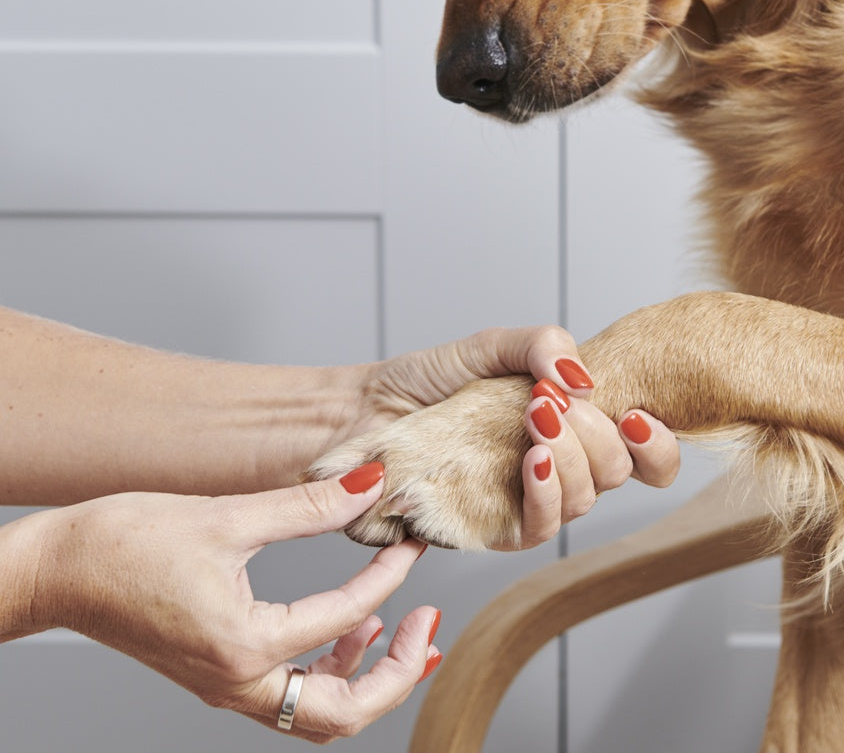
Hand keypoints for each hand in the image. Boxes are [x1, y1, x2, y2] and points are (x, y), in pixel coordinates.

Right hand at [27, 466, 438, 741]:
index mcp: (243, 645)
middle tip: (427, 622)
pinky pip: (290, 693)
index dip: (390, 575)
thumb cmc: (127, 543)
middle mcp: (236, 681)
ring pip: (316, 713)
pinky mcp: (218, 672)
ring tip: (400, 628)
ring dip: (368, 677)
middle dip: (397, 673)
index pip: (344, 616)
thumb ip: (309, 505)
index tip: (413, 543)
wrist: (61, 569)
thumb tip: (369, 483)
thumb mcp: (229, 515)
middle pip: (340, 712)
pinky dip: (329, 666)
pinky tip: (349, 627)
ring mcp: (226, 684)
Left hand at [343, 325, 680, 549]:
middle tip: (549, 401)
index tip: (635, 415)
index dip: (657, 444)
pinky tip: (533, 461)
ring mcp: (528, 500)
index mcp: (571, 425)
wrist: (366, 413)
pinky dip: (546, 494)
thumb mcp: (492, 345)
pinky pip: (541, 528)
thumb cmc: (428, 381)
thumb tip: (588, 381)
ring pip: (586, 499)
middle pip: (619, 473)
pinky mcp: (495, 529)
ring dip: (571, 456)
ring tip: (535, 417)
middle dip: (597, 435)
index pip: (644, 453)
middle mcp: (559, 466)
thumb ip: (544, 345)